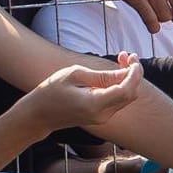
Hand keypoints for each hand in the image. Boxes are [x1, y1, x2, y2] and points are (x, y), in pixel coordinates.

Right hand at [25, 55, 144, 132]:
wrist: (38, 114)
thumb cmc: (51, 91)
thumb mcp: (74, 75)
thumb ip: (101, 76)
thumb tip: (125, 72)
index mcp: (94, 104)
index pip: (126, 91)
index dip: (134, 74)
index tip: (132, 58)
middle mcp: (102, 115)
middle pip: (130, 94)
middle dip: (133, 73)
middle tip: (128, 54)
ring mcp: (102, 118)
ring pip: (126, 98)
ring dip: (128, 78)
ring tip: (122, 58)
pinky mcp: (101, 116)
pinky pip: (117, 100)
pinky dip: (121, 85)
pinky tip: (115, 72)